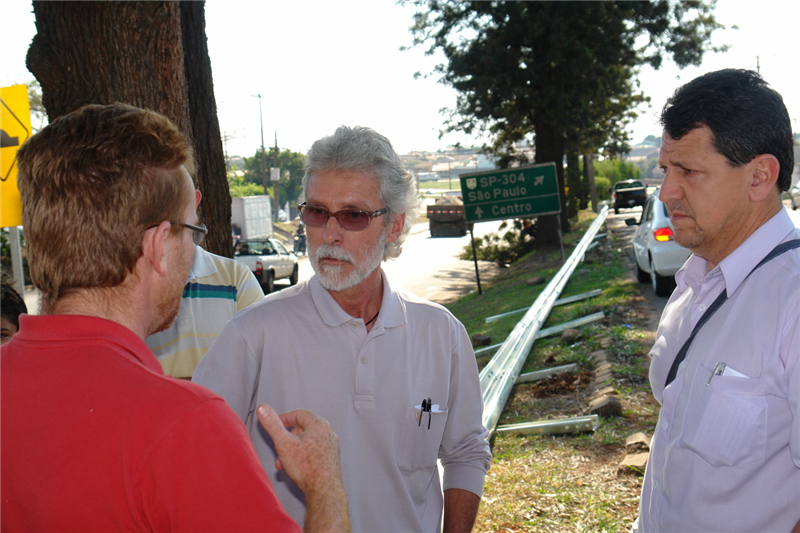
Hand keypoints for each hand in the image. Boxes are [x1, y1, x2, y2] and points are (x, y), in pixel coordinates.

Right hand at [257, 405, 349, 532]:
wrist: (324, 490)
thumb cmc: (306, 467)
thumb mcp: (283, 443)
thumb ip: (272, 425)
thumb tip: (263, 408)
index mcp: (319, 425)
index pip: (299, 413)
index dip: (284, 418)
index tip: (274, 426)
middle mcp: (328, 433)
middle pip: (302, 428)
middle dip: (286, 439)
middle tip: (278, 449)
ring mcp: (330, 446)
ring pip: (306, 442)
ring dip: (292, 450)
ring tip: (283, 464)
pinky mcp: (330, 458)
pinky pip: (313, 451)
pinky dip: (301, 456)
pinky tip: (294, 469)